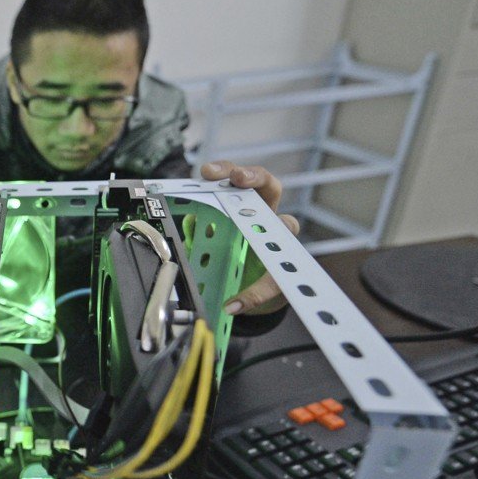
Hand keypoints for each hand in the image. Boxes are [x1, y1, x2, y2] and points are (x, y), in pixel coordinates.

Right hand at [200, 160, 300, 315]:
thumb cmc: (261, 273)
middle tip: (237, 178)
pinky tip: (191, 182)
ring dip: (224, 170)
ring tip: (207, 173)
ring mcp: (239, 204)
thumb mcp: (265, 287)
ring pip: (238, 178)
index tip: (267, 233)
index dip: (278, 223)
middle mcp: (263, 213)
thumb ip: (254, 295)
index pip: (286, 224)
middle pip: (266, 185)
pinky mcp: (217, 203)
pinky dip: (203, 181)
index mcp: (278, 234)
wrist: (245, 269)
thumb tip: (232, 307)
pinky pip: (213, 185)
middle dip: (254, 177)